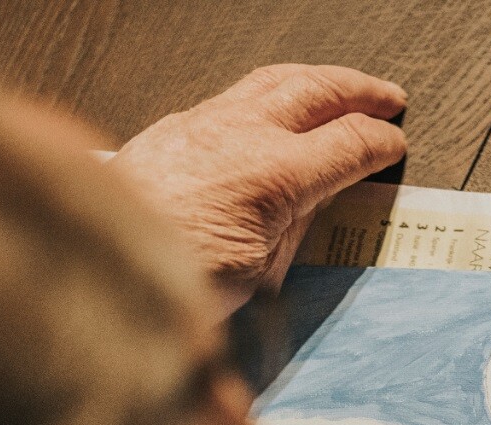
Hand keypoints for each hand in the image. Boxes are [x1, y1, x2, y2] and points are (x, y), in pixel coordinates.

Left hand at [112, 64, 406, 314]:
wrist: (96, 268)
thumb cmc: (172, 278)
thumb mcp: (261, 273)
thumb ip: (293, 228)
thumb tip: (312, 205)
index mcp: (274, 175)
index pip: (348, 143)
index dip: (381, 143)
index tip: (394, 145)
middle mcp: (241, 135)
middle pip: (316, 90)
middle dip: (358, 91)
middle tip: (386, 98)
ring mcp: (203, 124)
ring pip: (273, 80)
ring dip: (314, 80)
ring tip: (338, 87)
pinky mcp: (173, 129)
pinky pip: (234, 94)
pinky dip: (268, 94)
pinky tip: (272, 108)